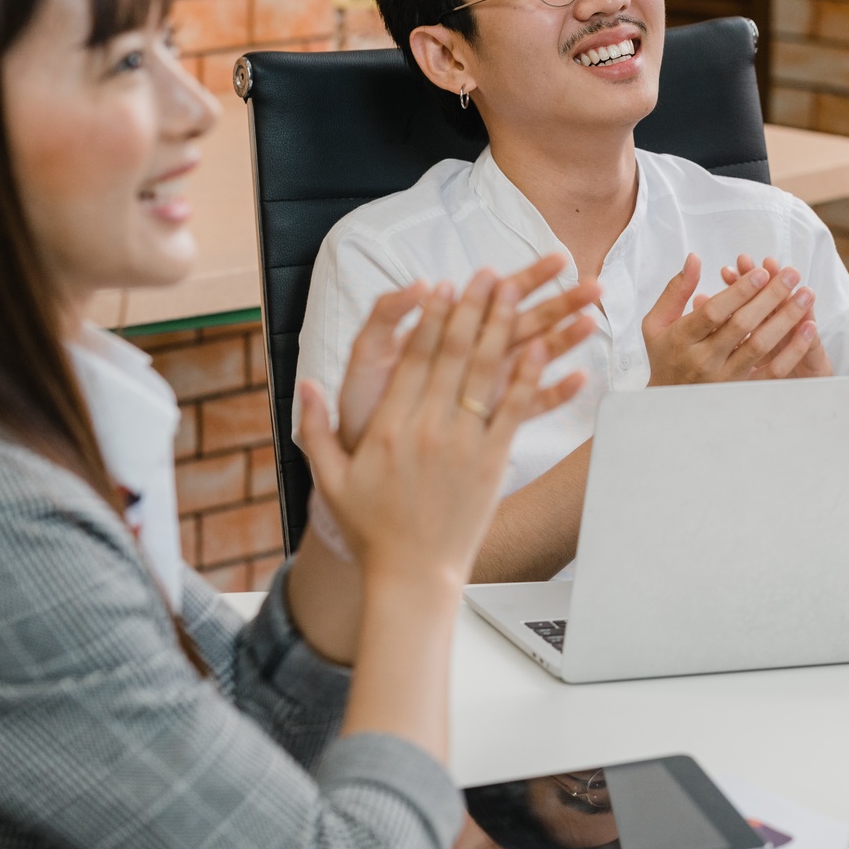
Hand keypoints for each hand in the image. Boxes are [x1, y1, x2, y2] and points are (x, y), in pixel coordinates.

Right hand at [294, 272, 585, 586]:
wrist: (411, 574)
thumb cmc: (372, 528)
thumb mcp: (330, 479)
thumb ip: (316, 429)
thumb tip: (307, 386)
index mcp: (389, 427)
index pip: (412, 360)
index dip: (430, 319)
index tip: (442, 287)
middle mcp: (428, 429)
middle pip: (452, 356)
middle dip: (471, 309)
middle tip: (487, 274)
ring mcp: (464, 445)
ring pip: (486, 374)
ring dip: (501, 329)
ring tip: (516, 294)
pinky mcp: (493, 463)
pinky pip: (514, 411)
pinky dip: (529, 377)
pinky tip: (542, 347)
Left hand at [334, 255, 598, 449]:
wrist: (360, 453)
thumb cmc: (363, 403)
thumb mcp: (368, 352)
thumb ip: (388, 315)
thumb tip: (423, 284)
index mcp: (455, 335)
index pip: (499, 297)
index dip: (529, 276)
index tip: (559, 258)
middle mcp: (475, 360)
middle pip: (528, 322)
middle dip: (562, 302)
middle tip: (594, 285)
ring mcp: (485, 391)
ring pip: (536, 359)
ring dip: (566, 339)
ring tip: (593, 321)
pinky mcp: (487, 425)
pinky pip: (528, 408)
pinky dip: (555, 394)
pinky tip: (580, 379)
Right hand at [642, 253, 820, 384]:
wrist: (669, 404)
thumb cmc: (665, 355)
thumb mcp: (658, 323)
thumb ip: (677, 290)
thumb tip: (694, 258)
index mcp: (681, 339)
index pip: (714, 312)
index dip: (739, 291)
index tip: (761, 272)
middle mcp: (703, 360)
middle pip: (741, 326)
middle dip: (769, 297)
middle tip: (791, 274)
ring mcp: (724, 378)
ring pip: (760, 346)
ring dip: (786, 318)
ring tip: (806, 294)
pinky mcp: (741, 391)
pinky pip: (773, 372)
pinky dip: (793, 350)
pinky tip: (808, 328)